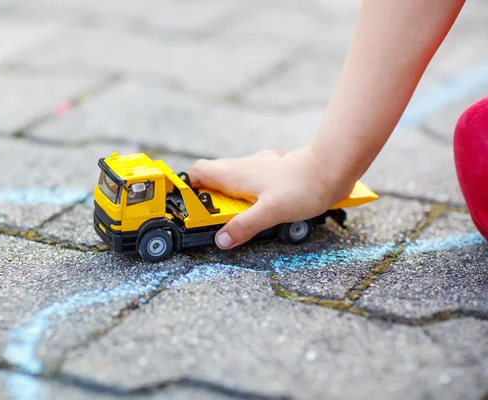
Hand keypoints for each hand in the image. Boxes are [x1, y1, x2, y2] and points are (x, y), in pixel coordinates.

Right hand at [187, 148, 350, 249]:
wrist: (331, 168)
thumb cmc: (302, 186)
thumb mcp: (270, 212)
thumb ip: (244, 226)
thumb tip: (221, 240)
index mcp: (236, 173)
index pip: (198, 171)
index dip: (186, 186)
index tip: (184, 205)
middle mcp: (243, 166)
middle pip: (212, 176)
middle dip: (206, 197)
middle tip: (210, 219)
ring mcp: (258, 166)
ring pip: (231, 178)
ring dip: (227, 196)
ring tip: (234, 217)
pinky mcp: (272, 171)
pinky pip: (249, 180)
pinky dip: (245, 194)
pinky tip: (257, 206)